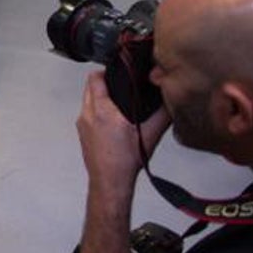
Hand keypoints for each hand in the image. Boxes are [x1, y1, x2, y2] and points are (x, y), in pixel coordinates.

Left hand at [76, 71, 171, 189]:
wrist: (110, 181)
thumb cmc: (126, 160)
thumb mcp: (151, 134)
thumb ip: (162, 114)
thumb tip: (170, 99)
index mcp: (102, 110)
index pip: (95, 78)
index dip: (106, 71)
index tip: (119, 72)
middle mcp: (88, 114)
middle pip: (90, 87)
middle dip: (104, 83)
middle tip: (121, 85)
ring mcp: (82, 124)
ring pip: (87, 100)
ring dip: (100, 97)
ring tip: (119, 102)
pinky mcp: (81, 132)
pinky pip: (87, 113)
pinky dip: (96, 109)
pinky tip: (112, 118)